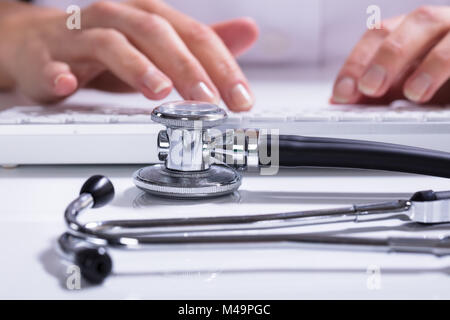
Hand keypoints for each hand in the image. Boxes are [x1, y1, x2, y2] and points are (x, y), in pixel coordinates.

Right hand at [0, 0, 258, 110]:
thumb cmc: (105, 46)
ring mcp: (81, 37)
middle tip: (209, 101)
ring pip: (111, 43)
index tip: (242, 100)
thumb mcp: (159, 45)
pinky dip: (60, 73)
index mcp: (150, 17)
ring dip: (136, 66)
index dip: (222, 68)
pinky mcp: (48, 57)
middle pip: (158, 35)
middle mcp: (119, 19)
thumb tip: (247, 32)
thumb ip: (200, 44)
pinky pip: (53, 63)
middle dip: (188, 69)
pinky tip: (69, 83)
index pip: (195, 37)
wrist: (40, 43)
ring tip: (158, 91)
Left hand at [331, 6, 449, 104]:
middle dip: (389, 56)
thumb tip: (337, 99)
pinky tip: (448, 97)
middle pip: (417, 24)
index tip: (343, 92)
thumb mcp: (403, 82)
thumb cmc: (439, 74)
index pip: (380, 34)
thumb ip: (375, 89)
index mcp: (412, 29)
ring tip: (414, 93)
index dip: (358, 61)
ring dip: (432, 64)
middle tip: (370, 87)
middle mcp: (441, 25)